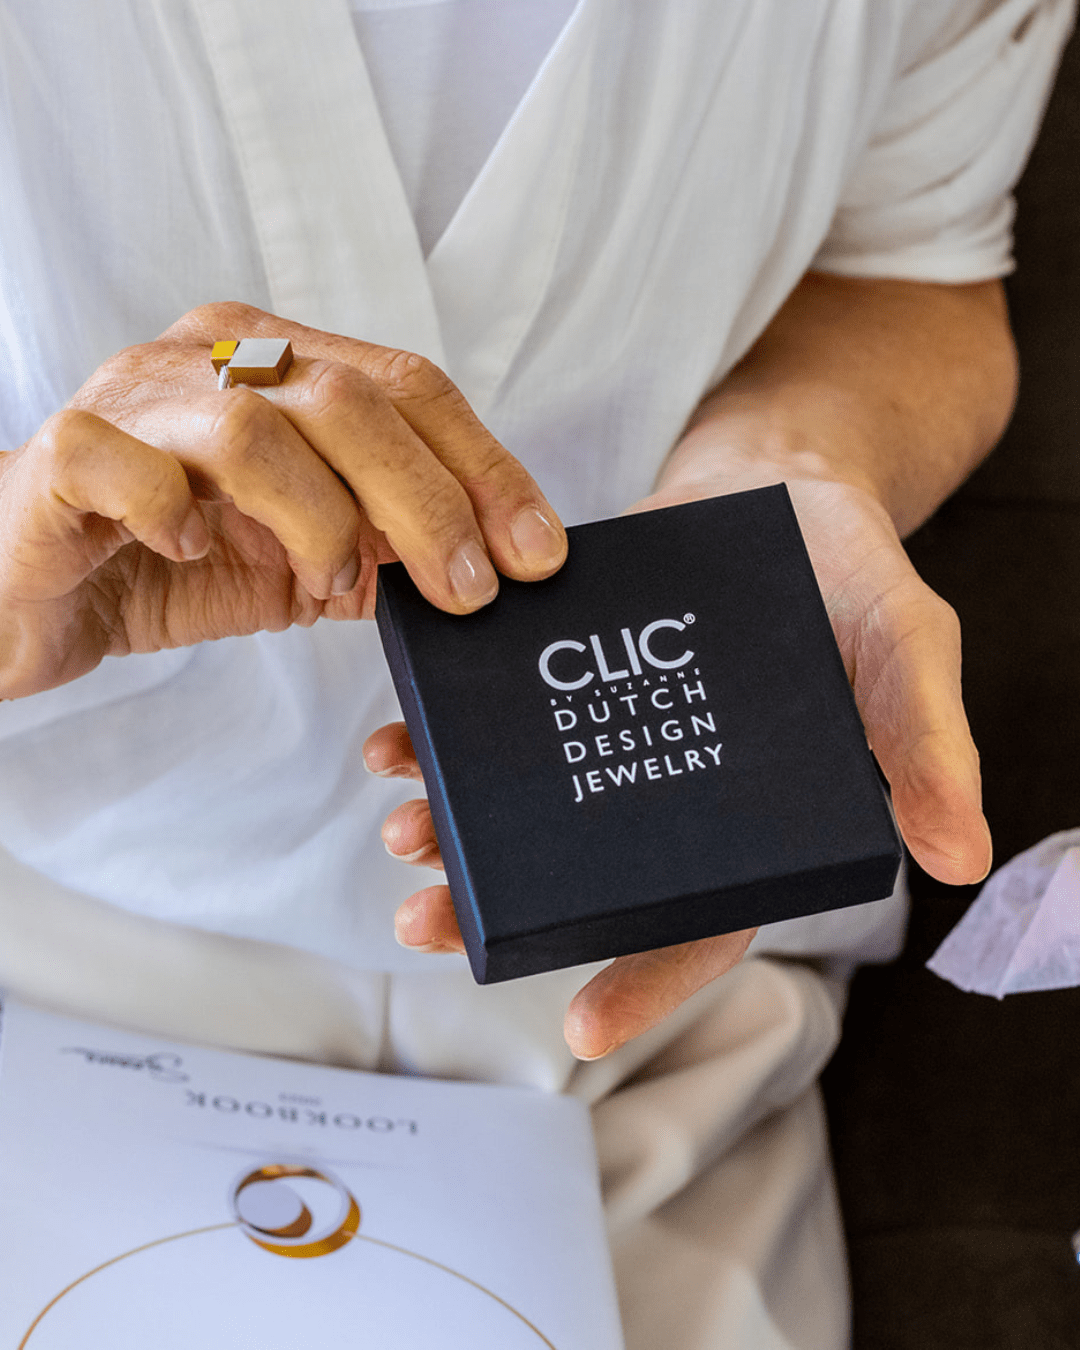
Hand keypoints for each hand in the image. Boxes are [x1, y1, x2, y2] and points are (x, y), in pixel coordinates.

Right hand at [0, 301, 565, 696]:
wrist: (30, 588)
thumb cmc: (168, 562)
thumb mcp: (302, 558)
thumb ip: (384, 549)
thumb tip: (492, 571)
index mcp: (279, 365)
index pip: (410, 387)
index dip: (486, 468)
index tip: (537, 552)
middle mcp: (212, 360)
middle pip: (352, 401)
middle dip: (429, 504)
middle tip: (467, 591)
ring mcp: (134, 398)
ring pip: (258, 428)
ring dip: (319, 522)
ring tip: (325, 583)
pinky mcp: (66, 454)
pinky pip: (133, 467)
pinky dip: (182, 518)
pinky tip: (195, 552)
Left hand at [364, 466, 989, 1059]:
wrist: (782, 474)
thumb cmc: (856, 572)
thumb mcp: (908, 646)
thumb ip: (924, 744)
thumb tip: (958, 856)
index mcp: (753, 821)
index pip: (704, 922)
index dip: (648, 978)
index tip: (581, 1027)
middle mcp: (671, 794)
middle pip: (586, 881)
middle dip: (504, 910)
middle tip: (425, 921)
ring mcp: (612, 735)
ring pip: (529, 809)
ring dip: (457, 829)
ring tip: (403, 830)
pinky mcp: (567, 675)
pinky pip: (503, 721)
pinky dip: (449, 736)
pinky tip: (400, 739)